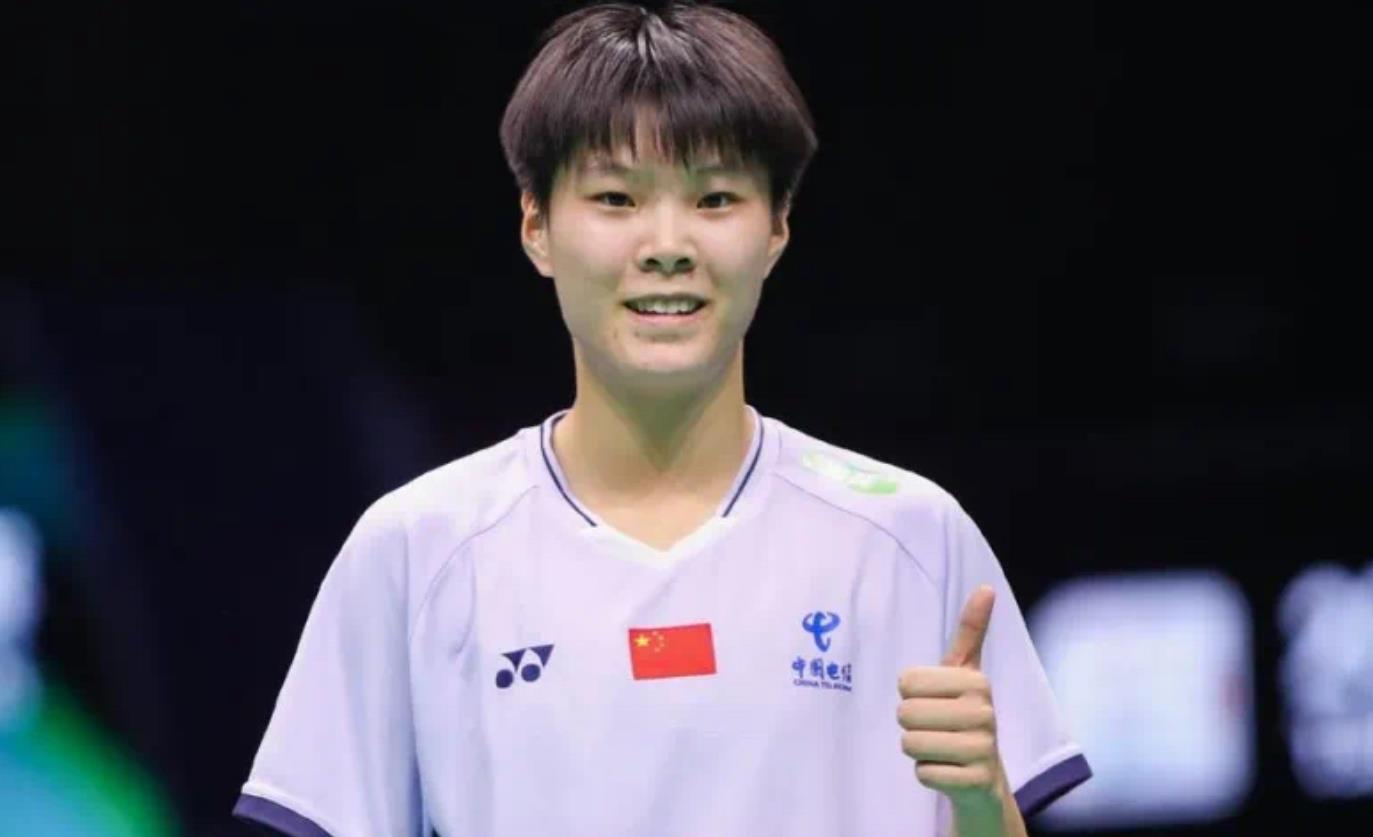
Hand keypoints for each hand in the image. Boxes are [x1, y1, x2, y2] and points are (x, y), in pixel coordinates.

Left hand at [896, 585, 1008, 809]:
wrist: (984, 780)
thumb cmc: (962, 716)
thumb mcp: (964, 672)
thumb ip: (971, 631)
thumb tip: (987, 587)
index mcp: (977, 681)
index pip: (906, 681)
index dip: (910, 695)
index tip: (935, 701)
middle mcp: (985, 712)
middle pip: (905, 713)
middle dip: (911, 724)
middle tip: (937, 729)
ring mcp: (983, 748)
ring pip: (910, 743)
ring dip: (917, 749)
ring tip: (942, 749)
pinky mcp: (976, 781)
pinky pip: (922, 772)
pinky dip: (927, 774)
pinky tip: (948, 771)